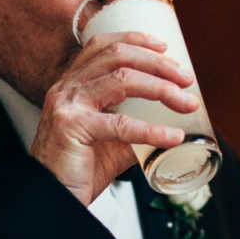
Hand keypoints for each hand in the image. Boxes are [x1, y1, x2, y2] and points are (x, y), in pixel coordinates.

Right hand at [29, 30, 197, 204]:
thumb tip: (172, 127)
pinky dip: (153, 130)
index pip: (103, 46)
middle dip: (158, 64)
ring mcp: (67, 105)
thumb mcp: (111, 142)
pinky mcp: (72, 127)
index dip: (135, 40)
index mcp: (73, 84)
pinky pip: (121, 124)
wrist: (53, 198)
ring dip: (161, 88)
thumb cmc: (77, 170)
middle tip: (186, 79)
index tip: (165, 48)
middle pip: (118, 56)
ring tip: (186, 103)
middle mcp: (67, 88)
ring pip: (122, 79)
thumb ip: (136, 129)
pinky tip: (173, 137)